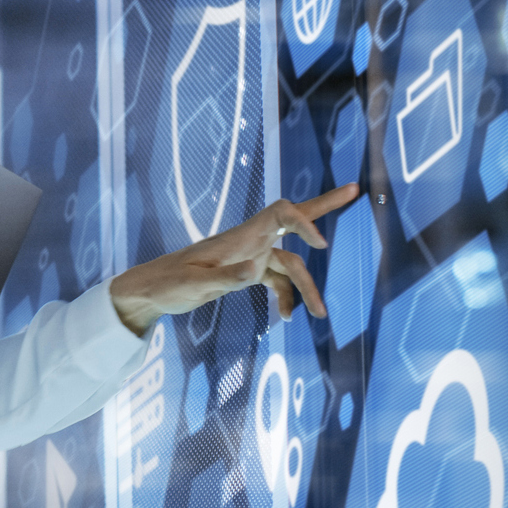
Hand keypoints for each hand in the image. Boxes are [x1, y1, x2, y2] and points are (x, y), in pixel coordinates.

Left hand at [107, 183, 359, 332]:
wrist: (151, 290)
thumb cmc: (168, 284)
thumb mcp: (194, 286)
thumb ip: (225, 279)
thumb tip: (255, 273)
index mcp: (239, 237)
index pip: (280, 214)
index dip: (304, 221)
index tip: (320, 244)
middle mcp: (249, 241)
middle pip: (293, 219)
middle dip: (325, 206)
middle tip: (356, 189)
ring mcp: (249, 256)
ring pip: (290, 264)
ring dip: (307, 288)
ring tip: (321, 315)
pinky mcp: (245, 272)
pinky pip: (276, 280)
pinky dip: (285, 297)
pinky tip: (284, 318)